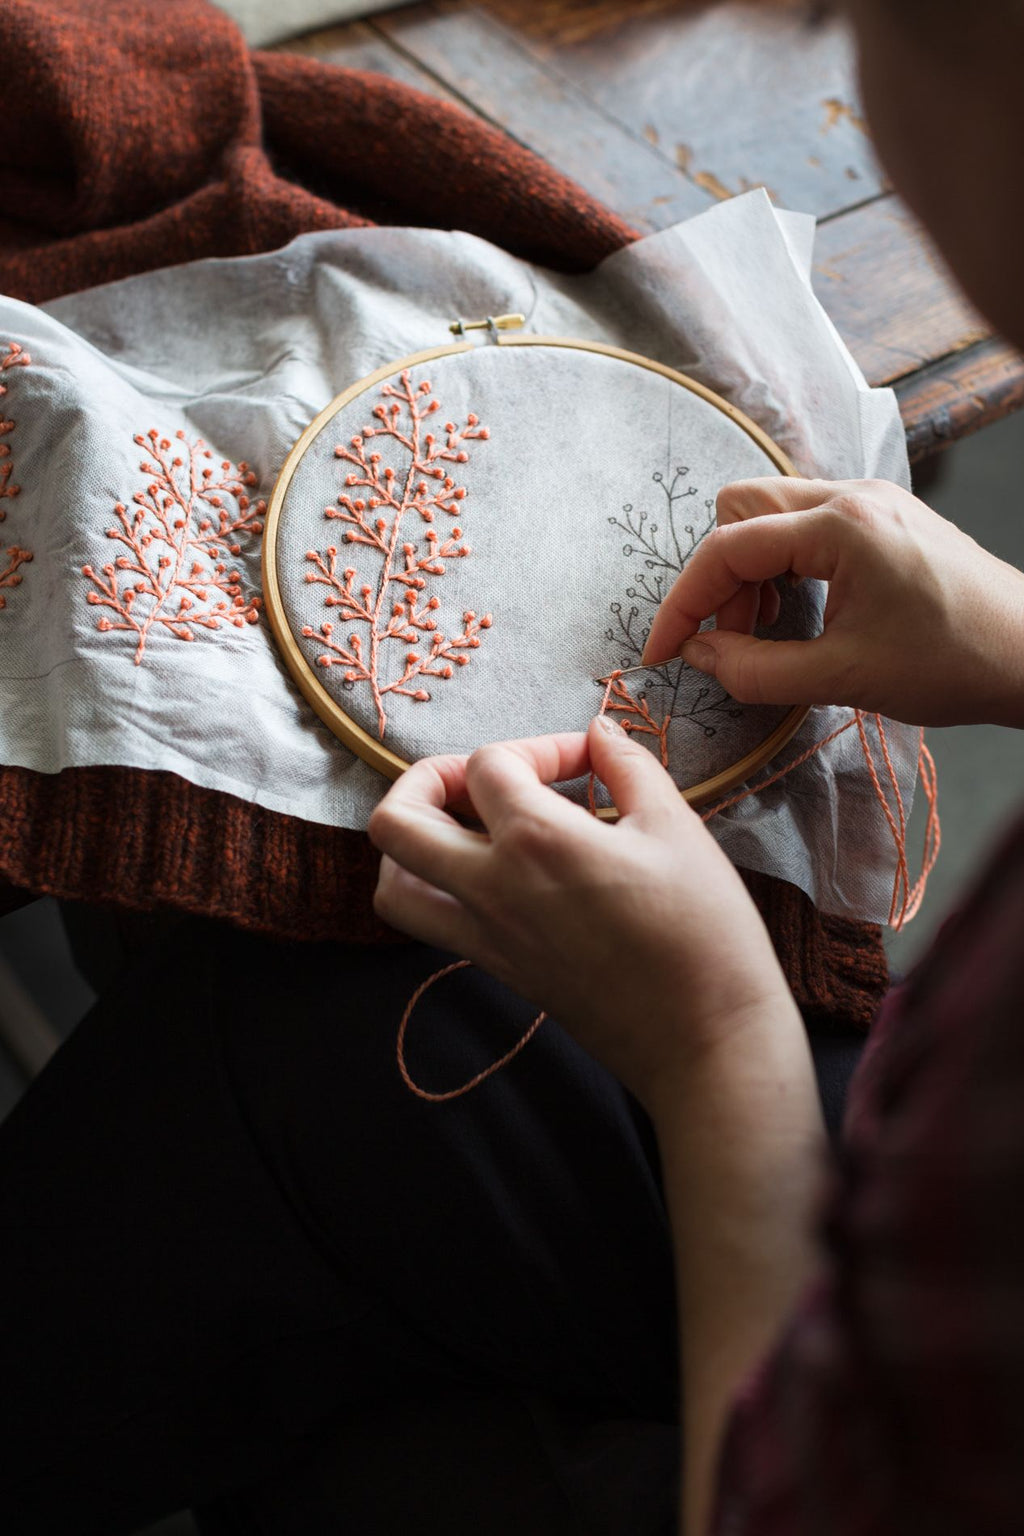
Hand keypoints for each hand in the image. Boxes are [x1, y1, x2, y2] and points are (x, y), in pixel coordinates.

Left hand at [369, 717, 801, 1118]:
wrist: (706, 1040)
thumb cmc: (704, 932)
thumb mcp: (677, 828)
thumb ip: (628, 766)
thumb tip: (599, 732)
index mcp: (536, 841)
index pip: (490, 764)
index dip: (537, 746)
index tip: (586, 762)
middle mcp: (492, 888)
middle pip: (397, 821)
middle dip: (428, 780)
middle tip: (483, 779)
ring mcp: (487, 936)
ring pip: (393, 884)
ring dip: (411, 843)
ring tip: (463, 826)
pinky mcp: (499, 969)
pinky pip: (430, 924)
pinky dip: (435, 888)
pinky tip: (490, 873)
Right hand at [643, 476, 1023, 728]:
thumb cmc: (951, 664)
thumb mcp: (843, 678)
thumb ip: (756, 669)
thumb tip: (698, 655)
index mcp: (841, 526)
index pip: (728, 548)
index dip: (684, 602)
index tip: (663, 649)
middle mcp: (852, 495)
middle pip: (741, 507)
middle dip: (719, 576)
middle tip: (731, 639)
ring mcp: (870, 501)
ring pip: (772, 512)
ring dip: (751, 572)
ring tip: (766, 633)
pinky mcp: (883, 517)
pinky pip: (806, 524)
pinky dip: (784, 566)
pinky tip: (800, 612)